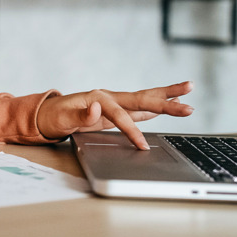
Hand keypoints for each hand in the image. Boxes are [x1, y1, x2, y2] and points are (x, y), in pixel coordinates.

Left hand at [36, 80, 193, 149]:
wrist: (47, 114)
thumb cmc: (53, 117)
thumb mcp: (62, 119)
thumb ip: (79, 115)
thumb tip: (95, 108)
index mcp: (98, 98)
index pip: (121, 116)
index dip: (131, 132)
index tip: (142, 147)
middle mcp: (109, 97)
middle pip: (141, 99)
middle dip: (165, 102)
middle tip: (188, 105)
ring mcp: (114, 102)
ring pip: (144, 99)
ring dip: (166, 96)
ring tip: (188, 90)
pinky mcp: (116, 110)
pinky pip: (140, 108)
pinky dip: (156, 106)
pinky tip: (170, 102)